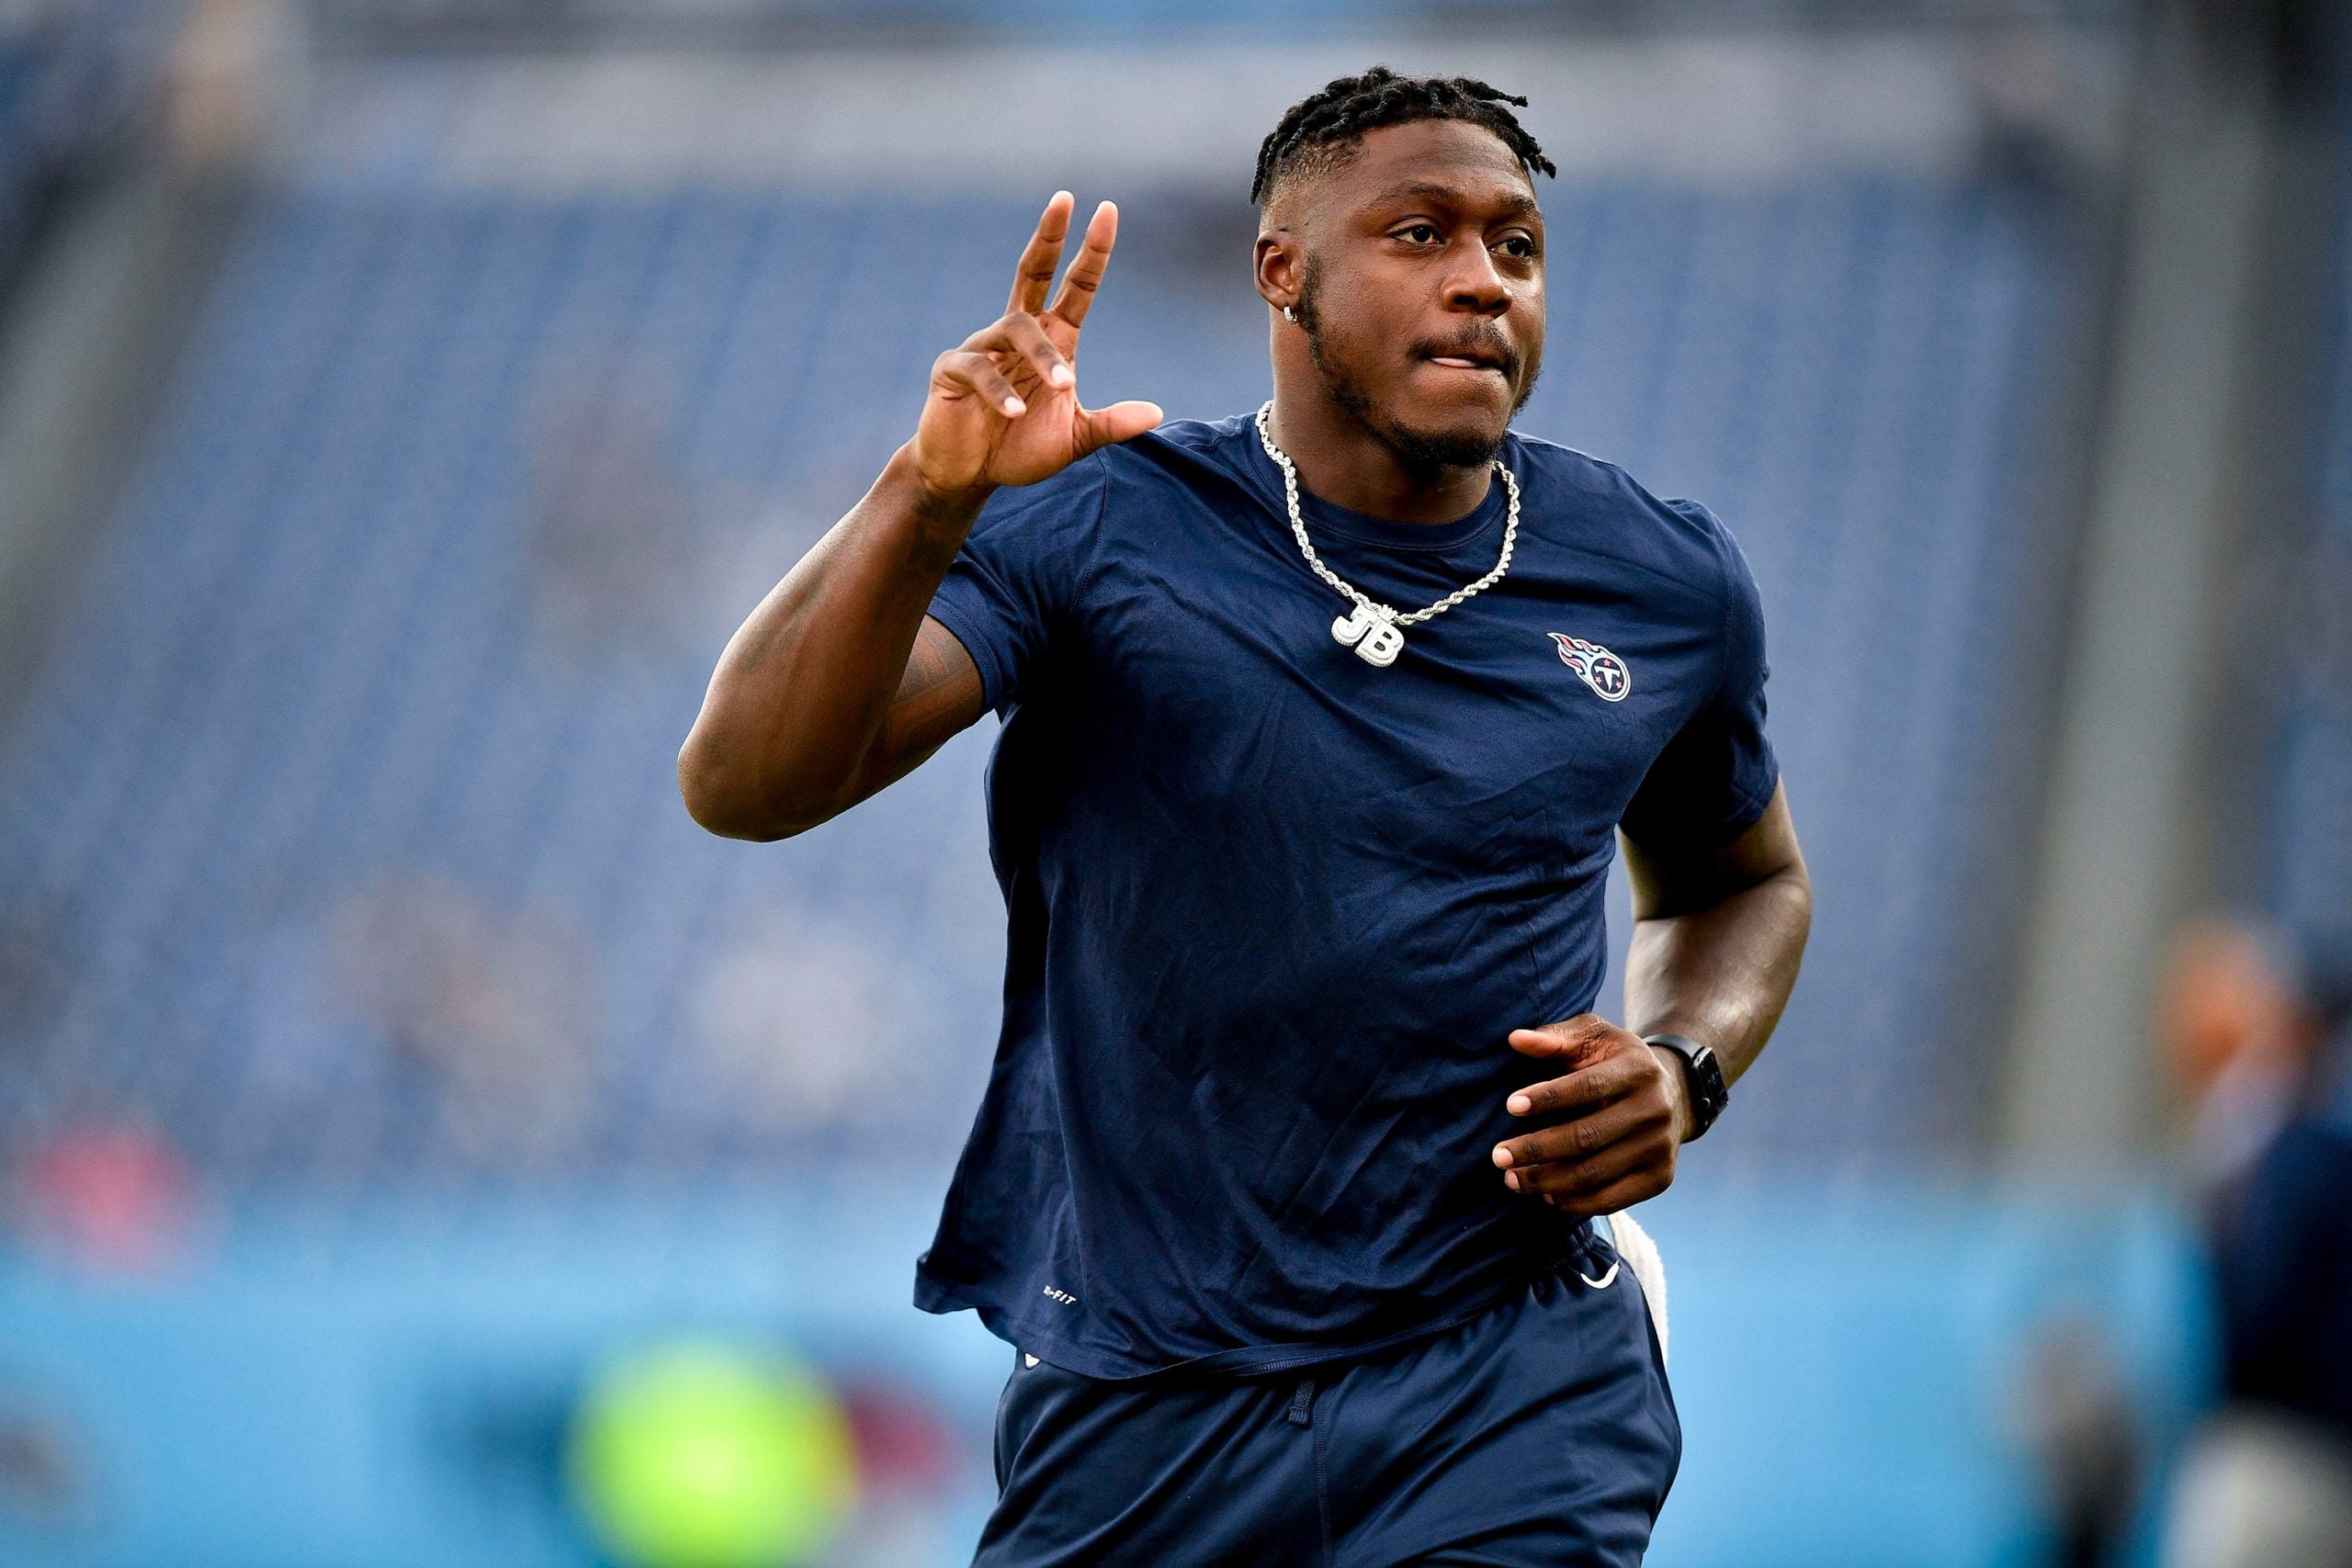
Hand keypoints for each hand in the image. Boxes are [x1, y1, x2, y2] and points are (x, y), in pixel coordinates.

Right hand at [909, 191, 1163, 500]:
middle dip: (1048, 236)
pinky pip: (979, 366)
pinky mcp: (953, 371)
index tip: (1107, 211)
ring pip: (1016, 327)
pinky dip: (1000, 389)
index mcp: (1053, 342)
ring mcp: (984, 348)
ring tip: (1064, 386)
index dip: (1092, 252)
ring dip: (1043, 356)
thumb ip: (1112, 425)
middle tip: (1064, 200)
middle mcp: (1018, 337)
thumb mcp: (1075, 440)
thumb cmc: (1018, 449)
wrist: (969, 477)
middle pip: (1032, 272)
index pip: (1076, 287)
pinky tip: (1015, 411)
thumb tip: (1157, 414)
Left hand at [1489, 1014, 1690, 1217]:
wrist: (1673, 1095)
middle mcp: (1654, 1110)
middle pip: (1587, 1137)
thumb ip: (1555, 1038)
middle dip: (1537, 1148)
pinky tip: (1545, 1195)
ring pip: (1594, 1174)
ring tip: (1512, 1179)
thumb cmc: (1615, 1062)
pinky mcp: (1659, 1179)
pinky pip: (1610, 1200)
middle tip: (1499, 1155)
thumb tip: (1516, 1039)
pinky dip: (1573, 1203)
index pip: (1589, 1087)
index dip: (1548, 1098)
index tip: (1511, 1106)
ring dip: (1547, 1181)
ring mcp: (1659, 1148)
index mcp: (1638, 1069)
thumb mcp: (1592, 1037)